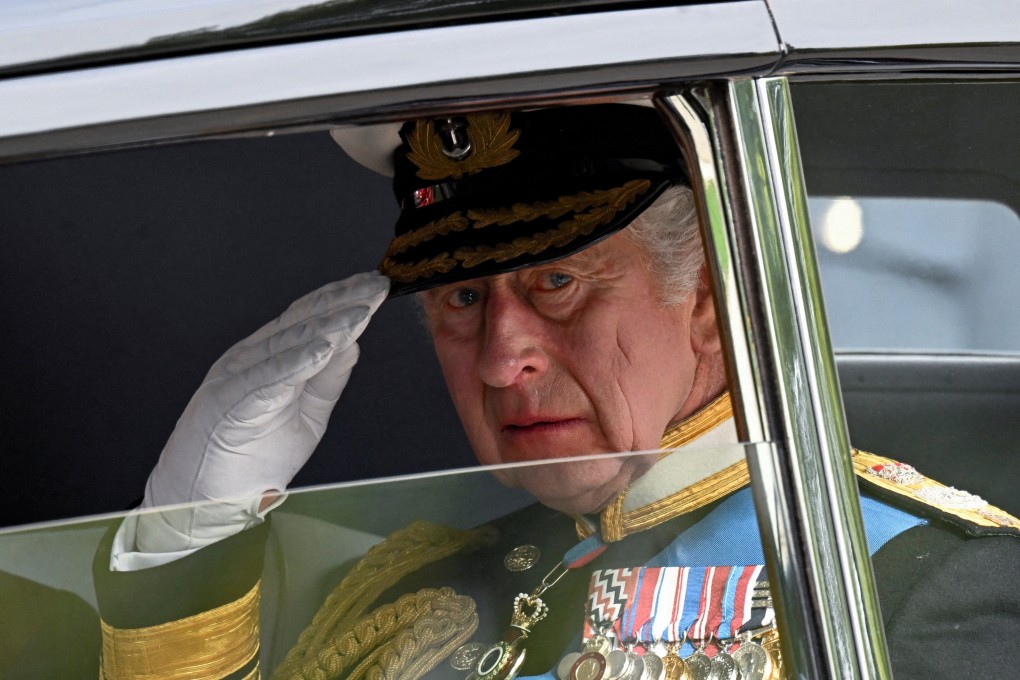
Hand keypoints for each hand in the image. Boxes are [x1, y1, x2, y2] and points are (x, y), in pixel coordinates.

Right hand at [136, 271, 388, 551]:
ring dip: (326, 326)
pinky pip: (266, 378)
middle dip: (342, 303)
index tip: (374, 287)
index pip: (309, 319)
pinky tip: (323, 348)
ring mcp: (236, 377)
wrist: (198, 502)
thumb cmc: (247, 459)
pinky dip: (295, 361)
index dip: (342, 300)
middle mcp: (250, 359)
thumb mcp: (306, 415)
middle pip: (301, 323)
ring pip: (287, 344)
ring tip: (359, 313)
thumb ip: (327, 380)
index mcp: (267, 358)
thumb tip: (353, 344)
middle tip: (376, 287)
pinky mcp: (228, 402)